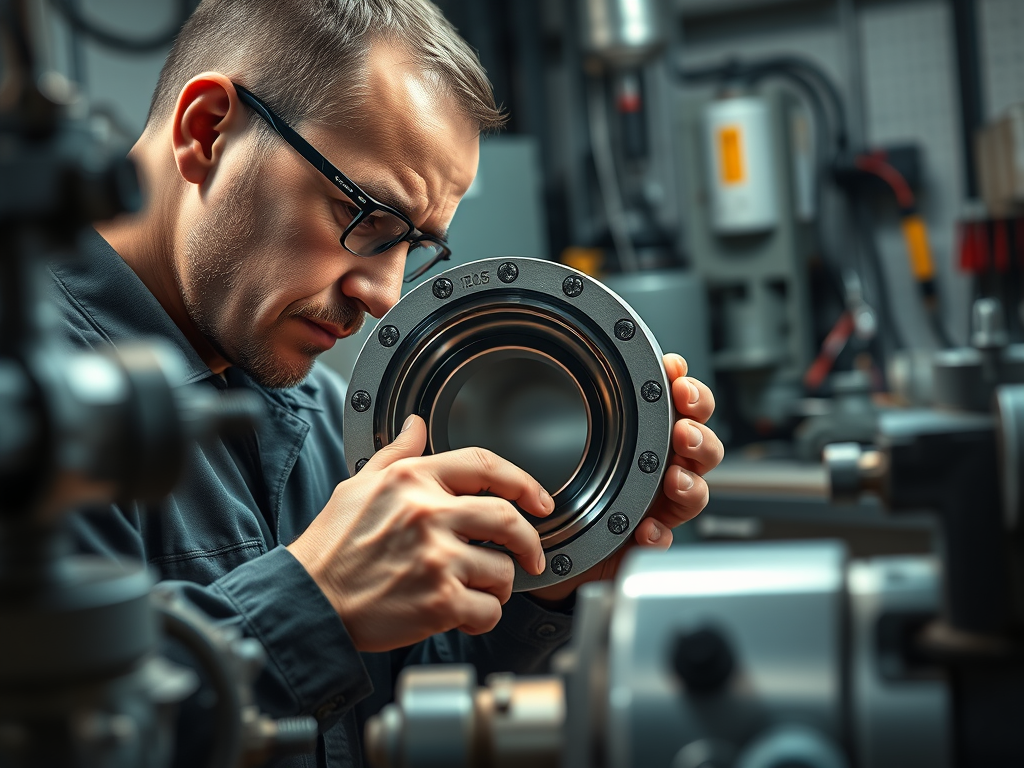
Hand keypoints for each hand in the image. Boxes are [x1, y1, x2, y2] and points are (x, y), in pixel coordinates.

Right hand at [287, 415, 553, 651]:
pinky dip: (484, 617)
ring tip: (477, 590)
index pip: (484, 465)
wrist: (308, 602)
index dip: (523, 482)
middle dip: (529, 540)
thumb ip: (396, 454)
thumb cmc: (330, 548)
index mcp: (412, 480)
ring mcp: (436, 558)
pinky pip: (489, 610)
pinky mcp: (439, 602)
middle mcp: (428, 514)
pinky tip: (464, 614)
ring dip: (499, 585)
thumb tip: (416, 425)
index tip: (539, 499)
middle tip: (531, 556)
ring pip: (502, 570)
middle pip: (508, 518)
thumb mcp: (359, 485)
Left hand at [528, 353, 722, 604]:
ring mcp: (662, 505)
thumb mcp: (585, 431)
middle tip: (684, 433)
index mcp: (660, 437)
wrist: (558, 532)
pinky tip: (647, 529)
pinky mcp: (647, 539)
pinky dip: (659, 534)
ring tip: (675, 480)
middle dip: (700, 438)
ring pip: (696, 494)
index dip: (694, 396)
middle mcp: (669, 469)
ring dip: (690, 484)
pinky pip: (664, 539)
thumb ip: (608, 397)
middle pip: (706, 450)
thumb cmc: (579, 478)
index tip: (680, 384)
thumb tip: (611, 359)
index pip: (692, 410)